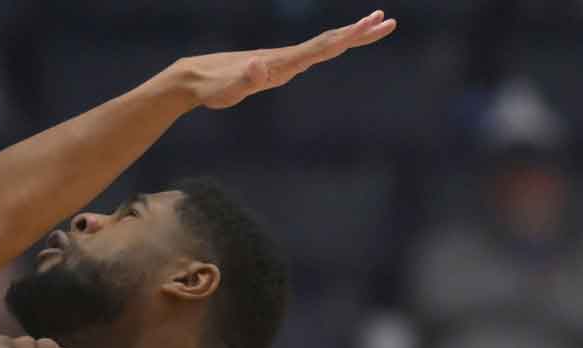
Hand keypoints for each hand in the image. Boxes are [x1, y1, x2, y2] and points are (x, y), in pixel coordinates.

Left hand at [176, 10, 396, 110]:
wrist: (194, 78)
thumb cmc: (212, 89)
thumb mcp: (227, 92)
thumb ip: (244, 81)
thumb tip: (259, 67)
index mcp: (280, 63)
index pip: (319, 49)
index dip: (344, 39)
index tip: (368, 27)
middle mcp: (284, 57)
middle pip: (328, 42)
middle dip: (358, 32)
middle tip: (388, 21)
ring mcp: (282, 60)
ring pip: (323, 45)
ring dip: (350, 35)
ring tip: (375, 24)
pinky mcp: (277, 65)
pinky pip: (311, 53)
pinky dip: (331, 46)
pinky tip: (339, 45)